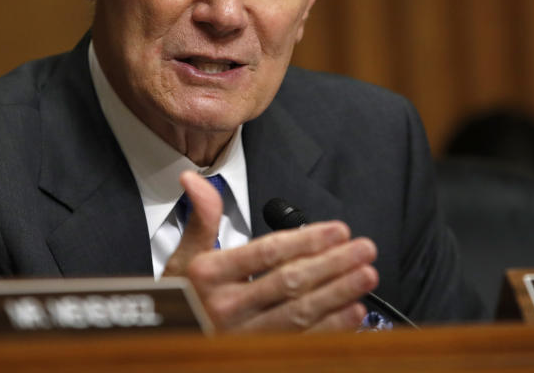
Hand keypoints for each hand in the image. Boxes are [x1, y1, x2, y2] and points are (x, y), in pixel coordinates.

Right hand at [162, 171, 378, 332]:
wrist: (167, 344)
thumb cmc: (181, 298)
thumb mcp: (183, 257)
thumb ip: (201, 218)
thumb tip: (195, 178)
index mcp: (208, 275)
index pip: (266, 253)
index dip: (306, 240)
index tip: (338, 229)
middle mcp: (225, 307)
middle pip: (289, 282)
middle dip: (333, 264)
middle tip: (364, 249)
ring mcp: (241, 336)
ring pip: (299, 314)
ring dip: (338, 294)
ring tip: (366, 276)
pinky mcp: (255, 355)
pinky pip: (299, 341)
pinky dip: (330, 327)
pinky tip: (353, 312)